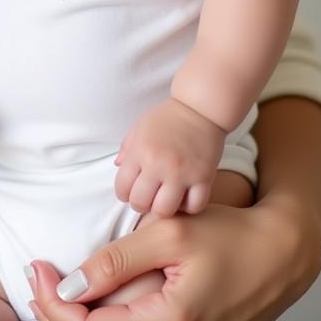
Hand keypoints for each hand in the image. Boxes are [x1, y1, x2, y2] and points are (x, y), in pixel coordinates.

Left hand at [23, 195, 320, 320]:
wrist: (280, 253)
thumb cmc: (229, 236)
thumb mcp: (167, 234)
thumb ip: (116, 261)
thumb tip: (71, 287)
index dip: (54, 303)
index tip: (36, 269)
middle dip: (56, 313)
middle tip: (34, 277)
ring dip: (75, 320)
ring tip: (50, 287)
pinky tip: (84, 299)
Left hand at [114, 98, 225, 215]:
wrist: (200, 109)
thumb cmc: (167, 117)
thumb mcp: (140, 127)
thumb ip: (127, 148)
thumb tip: (117, 166)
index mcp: (140, 152)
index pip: (122, 187)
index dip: (123, 194)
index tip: (129, 191)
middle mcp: (159, 165)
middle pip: (141, 203)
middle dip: (140, 204)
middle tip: (146, 198)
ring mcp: (182, 173)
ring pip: (166, 210)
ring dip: (163, 209)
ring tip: (165, 200)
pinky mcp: (204, 178)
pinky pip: (194, 207)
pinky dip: (188, 207)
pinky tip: (185, 198)